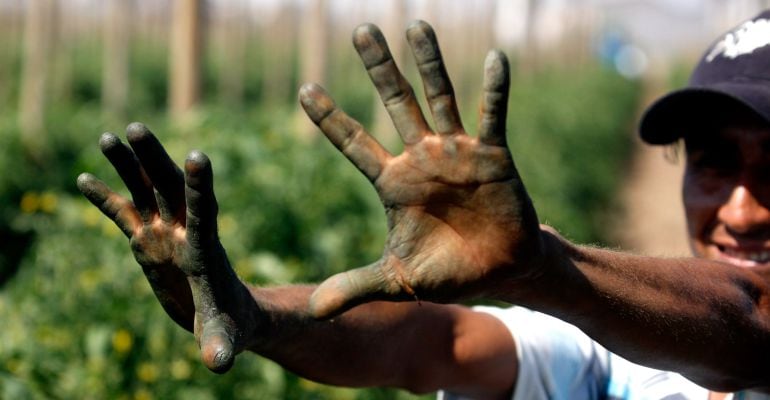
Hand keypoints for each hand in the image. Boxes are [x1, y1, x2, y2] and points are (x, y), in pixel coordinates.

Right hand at [77, 123, 258, 372]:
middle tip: (136, 129)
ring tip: (108, 138)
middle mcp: (184, 232)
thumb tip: (219, 365)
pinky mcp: (148, 242)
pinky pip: (124, 215)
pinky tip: (83, 178)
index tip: (197, 156)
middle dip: (154, 160)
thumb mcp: (226, 335)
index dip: (200, 187)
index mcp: (206, 249)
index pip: (203, 212)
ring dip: (129, 166)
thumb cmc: (233, 325)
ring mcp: (165, 234)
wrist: (228, 316)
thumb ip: (220, 344)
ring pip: (146, 192)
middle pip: (170, 189)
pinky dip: (105, 198)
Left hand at [300, 21, 543, 318]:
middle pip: (395, 104)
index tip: (303, 89)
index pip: (354, 145)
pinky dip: (495, 90)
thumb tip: (309, 311)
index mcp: (393, 183)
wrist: (499, 270)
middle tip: (360, 31)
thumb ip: (355, 287)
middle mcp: (422, 158)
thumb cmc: (446, 273)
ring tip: (417, 26)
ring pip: (439, 98)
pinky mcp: (494, 155)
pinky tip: (495, 58)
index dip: (330, 119)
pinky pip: (493, 116)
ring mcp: (457, 152)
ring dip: (429, 64)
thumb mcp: (396, 280)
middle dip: (379, 70)